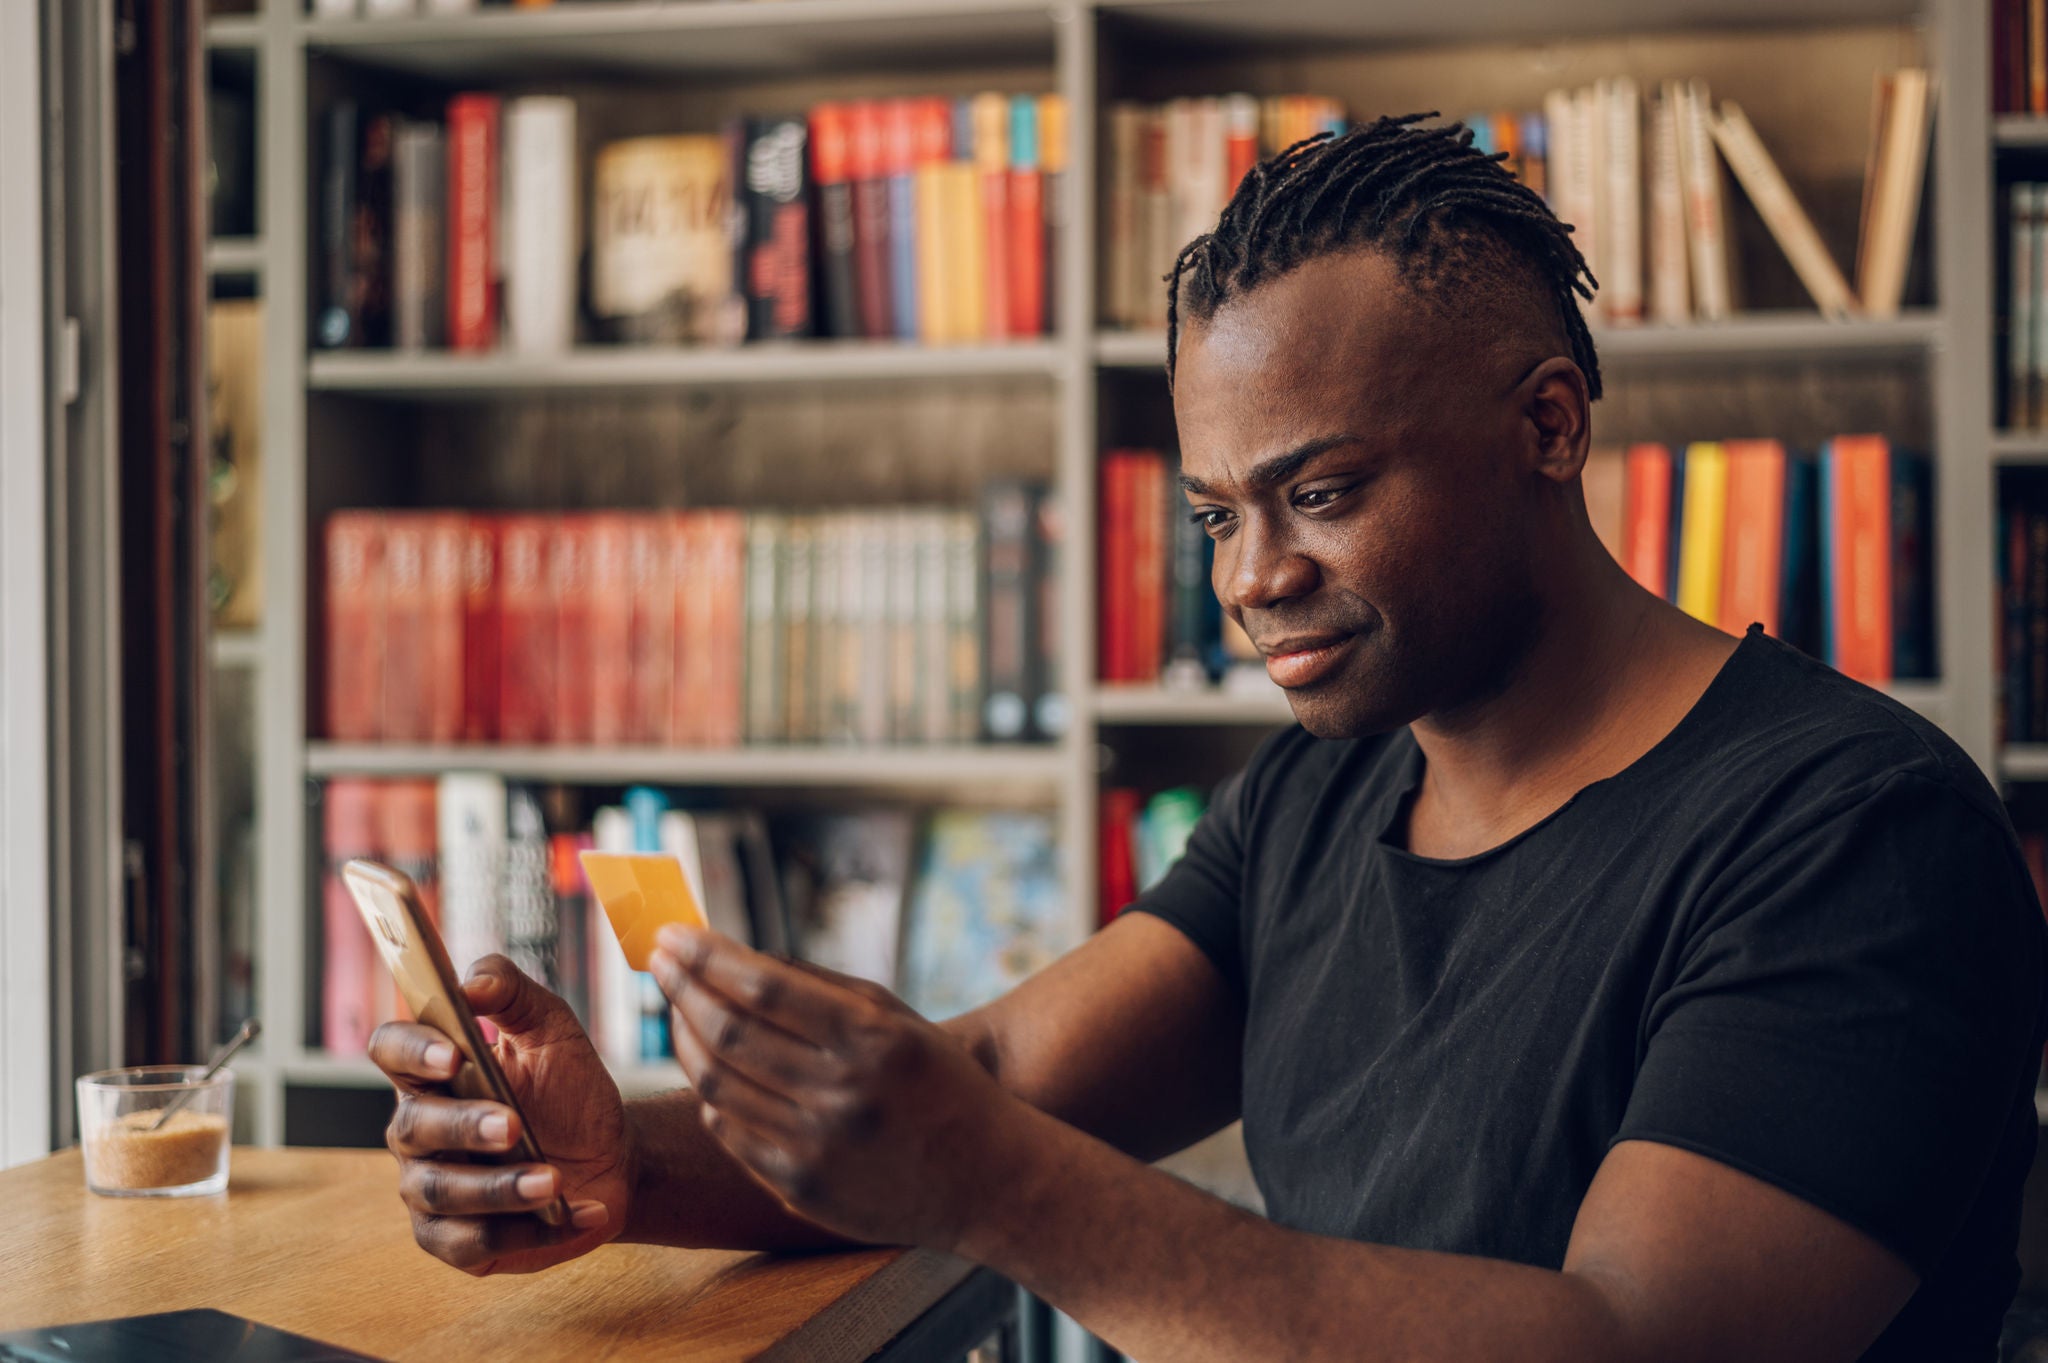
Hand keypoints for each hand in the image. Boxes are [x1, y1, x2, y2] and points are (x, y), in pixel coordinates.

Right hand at [369, 955, 630, 1275]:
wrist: (614, 1156)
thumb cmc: (570, 1089)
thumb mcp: (553, 1029)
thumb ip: (512, 993)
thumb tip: (472, 982)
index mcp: (433, 1072)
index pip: (391, 1050)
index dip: (412, 1051)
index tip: (453, 1055)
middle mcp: (418, 1132)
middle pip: (412, 1127)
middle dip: (464, 1126)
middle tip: (514, 1125)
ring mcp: (432, 1189)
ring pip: (441, 1192)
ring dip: (500, 1186)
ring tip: (553, 1179)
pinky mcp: (457, 1241)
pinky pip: (471, 1243)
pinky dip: (528, 1230)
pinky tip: (573, 1211)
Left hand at [649, 926, 1029, 1254]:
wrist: (987, 1179)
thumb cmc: (939, 1082)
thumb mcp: (896, 1019)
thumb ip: (818, 985)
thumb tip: (733, 953)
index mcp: (871, 1039)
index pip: (763, 985)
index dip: (707, 955)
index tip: (673, 933)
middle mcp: (842, 1094)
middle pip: (728, 1033)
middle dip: (681, 987)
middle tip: (660, 960)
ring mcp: (817, 1147)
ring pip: (716, 1083)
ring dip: (684, 1036)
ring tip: (677, 1008)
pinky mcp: (800, 1188)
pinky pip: (728, 1130)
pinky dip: (710, 1091)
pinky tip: (708, 1065)